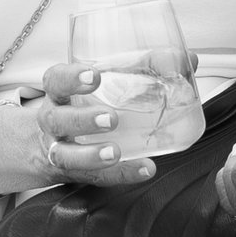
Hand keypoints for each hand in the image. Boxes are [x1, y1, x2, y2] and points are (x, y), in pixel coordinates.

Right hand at [24, 62, 163, 189]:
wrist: (51, 144)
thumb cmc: (87, 104)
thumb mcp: (103, 83)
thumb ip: (143, 68)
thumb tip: (184, 59)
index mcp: (59, 93)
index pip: (56, 80)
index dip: (71, 78)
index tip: (93, 76)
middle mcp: (53, 121)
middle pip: (57, 119)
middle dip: (82, 119)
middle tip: (110, 119)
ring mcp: (58, 149)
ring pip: (65, 155)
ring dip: (91, 155)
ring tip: (114, 153)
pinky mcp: (74, 173)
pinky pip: (93, 177)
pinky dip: (119, 174)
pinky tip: (142, 169)